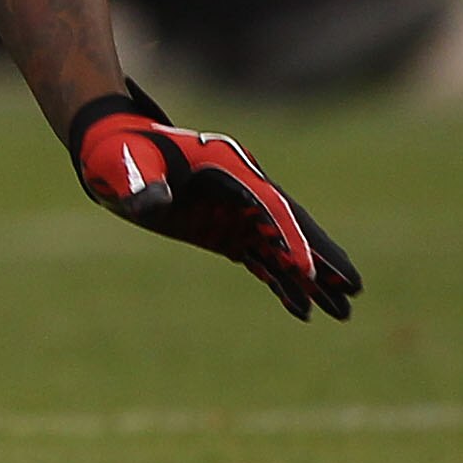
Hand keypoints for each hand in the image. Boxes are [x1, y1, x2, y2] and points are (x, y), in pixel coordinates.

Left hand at [68, 86, 360, 321]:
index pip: (268, 206)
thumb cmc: (117, 151)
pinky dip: (282, 282)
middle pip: (291, 224)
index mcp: (227, 166)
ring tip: (342, 313)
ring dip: (310, 279)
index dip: (289, 238)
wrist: (108, 148)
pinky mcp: (226, 229)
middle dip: (321, 257)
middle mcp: (241, 187)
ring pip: (281, 247)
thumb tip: (155, 203)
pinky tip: (301, 310)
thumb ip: (142, 184)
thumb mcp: (126, 165)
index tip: (307, 273)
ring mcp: (236, 209)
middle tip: (354, 289)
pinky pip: (262, 258)